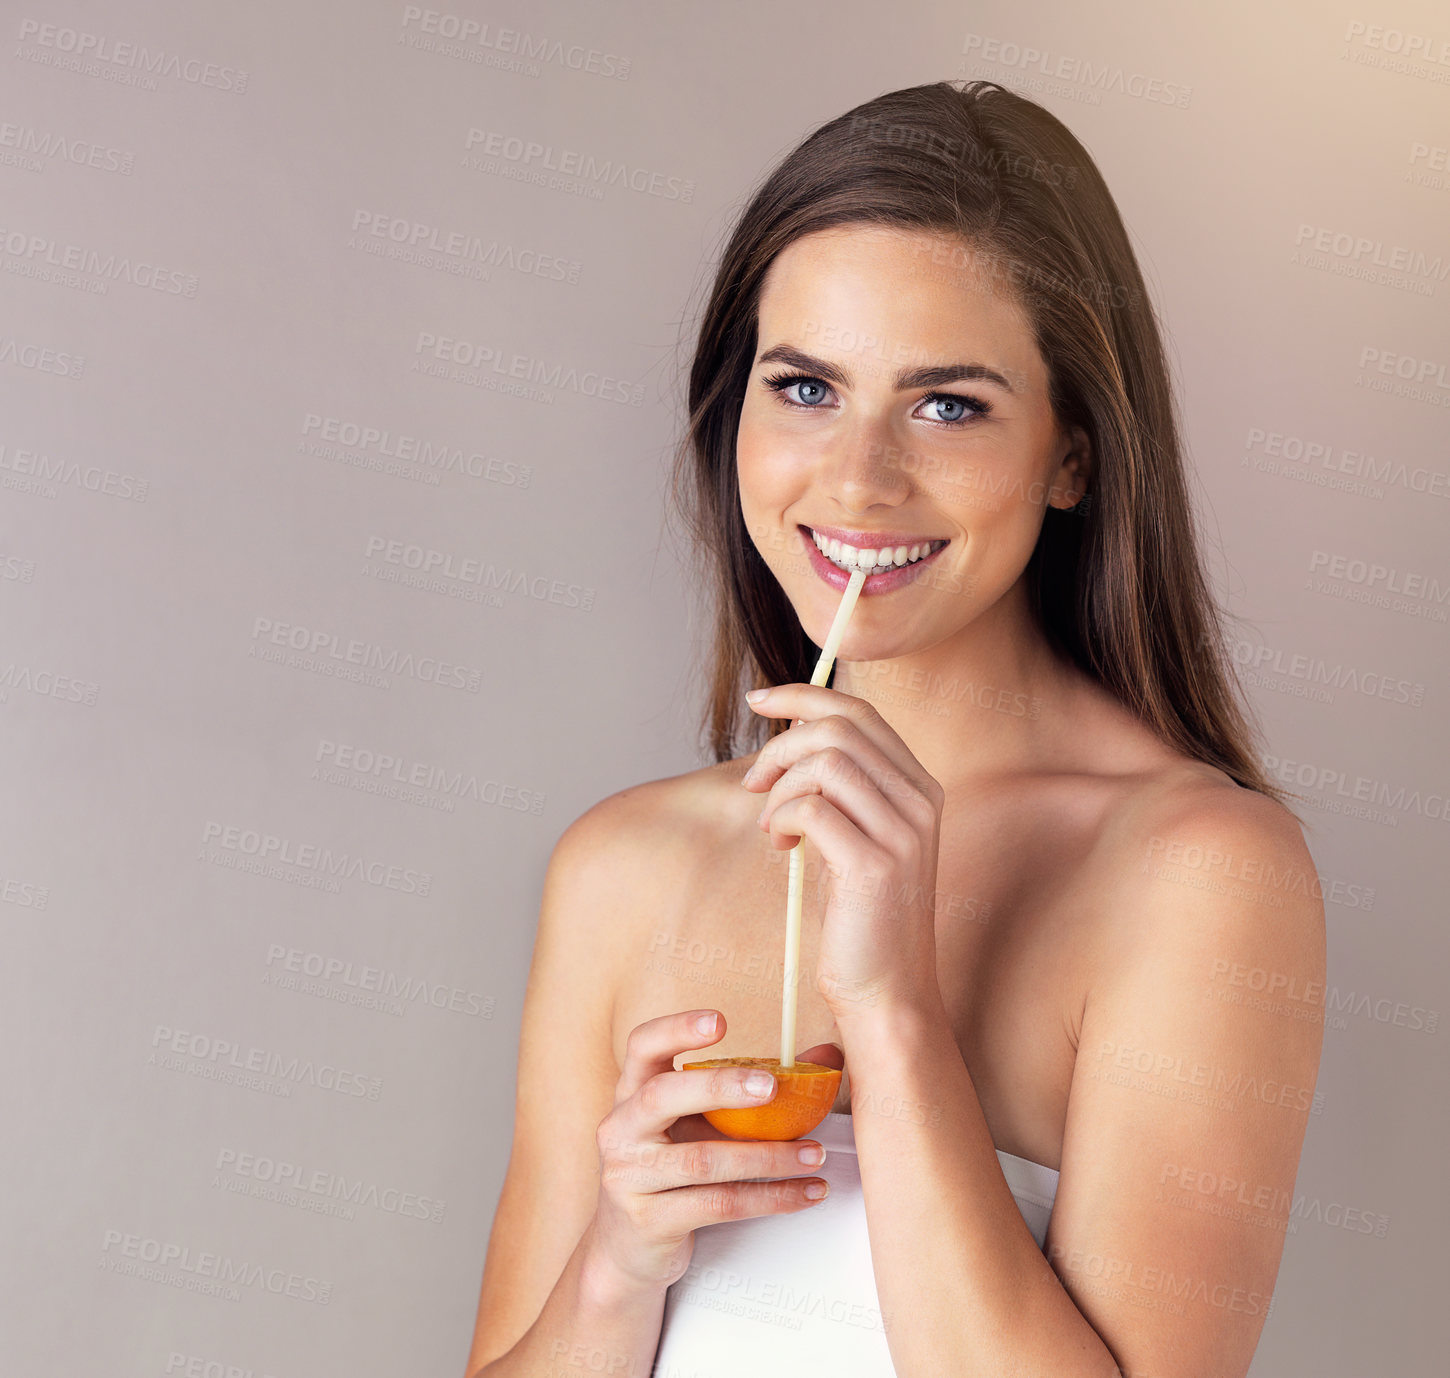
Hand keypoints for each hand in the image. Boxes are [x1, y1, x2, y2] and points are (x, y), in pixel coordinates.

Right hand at [588, 1010, 831, 1292]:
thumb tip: (825, 1056)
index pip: (643, 1046)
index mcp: (632, 1093)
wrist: (629, 1248)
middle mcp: (622, 1128)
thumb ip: (749, 1087)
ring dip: (768, 1156)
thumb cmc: (670, 1170)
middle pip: (663, 1095)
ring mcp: (630, 1176)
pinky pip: (719, 1204)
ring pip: (703, 1160)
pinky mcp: (650, 1221)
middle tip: (773, 1085)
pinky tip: (804, 1191)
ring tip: (814, 1153)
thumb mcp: (695, 1123)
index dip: (677, 1028)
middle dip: (721, 1086)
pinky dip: (770, 1197)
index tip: (719, 1021)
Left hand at [742, 683, 944, 1021]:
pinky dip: (781, 818)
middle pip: (839, 727)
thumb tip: (790, 736)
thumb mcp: (855, 837)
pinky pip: (811, 807)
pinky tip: (781, 846)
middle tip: (753, 785)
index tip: (759, 700)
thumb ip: (838, 788)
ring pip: (823, 762)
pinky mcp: (874, 865)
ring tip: (772, 825)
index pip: (860, 713)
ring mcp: (902, 832)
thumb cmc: (861, 916)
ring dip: (778, 787)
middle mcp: (919, 802)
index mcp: (918, 788)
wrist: (886, 992)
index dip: (804, 695)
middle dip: (780, 745)